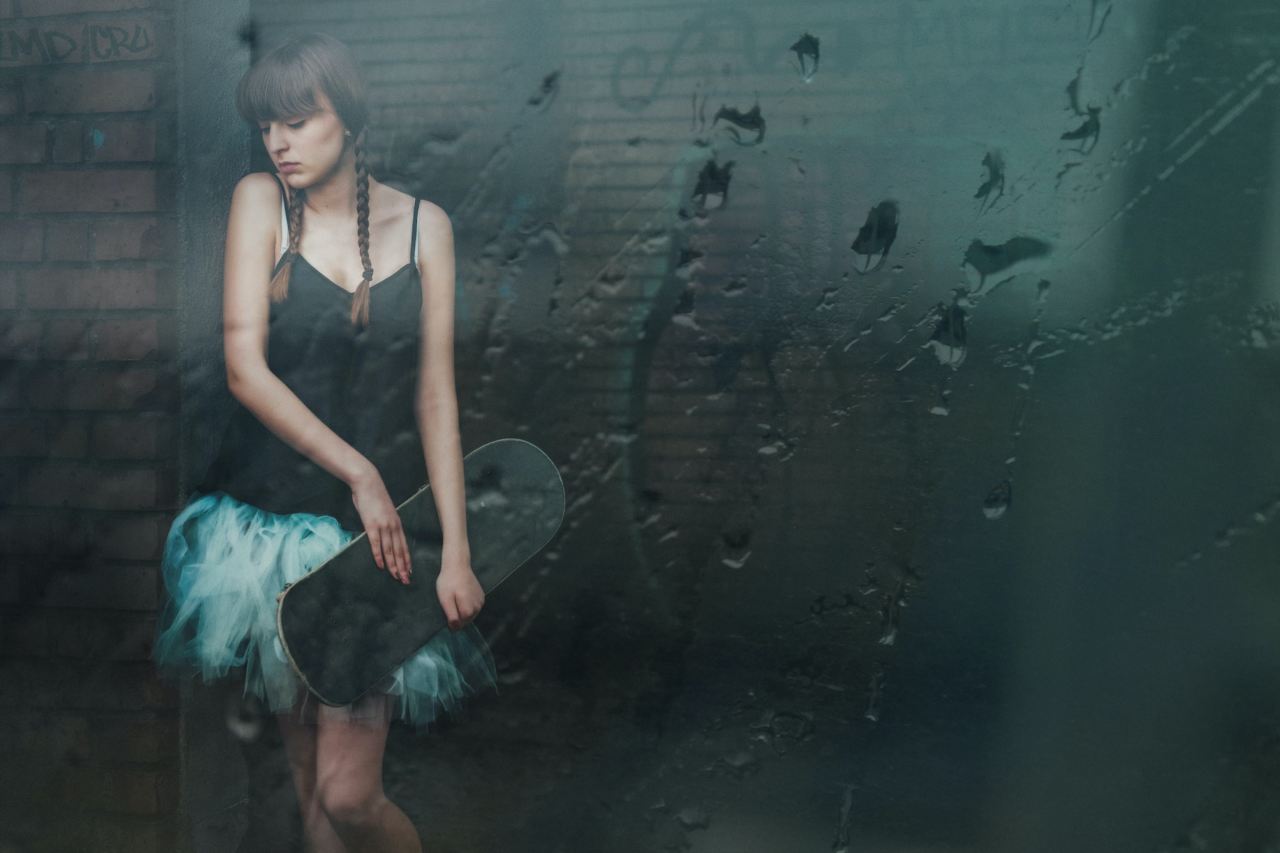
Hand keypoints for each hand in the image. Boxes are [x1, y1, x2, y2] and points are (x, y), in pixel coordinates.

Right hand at [349, 468, 411, 584]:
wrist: (368, 483)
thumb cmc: (374, 497)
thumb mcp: (385, 512)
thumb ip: (387, 524)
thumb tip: (386, 535)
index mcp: (397, 524)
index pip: (404, 546)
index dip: (407, 560)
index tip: (410, 571)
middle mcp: (393, 526)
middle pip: (399, 551)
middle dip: (403, 567)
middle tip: (406, 580)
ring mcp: (383, 526)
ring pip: (390, 550)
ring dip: (393, 565)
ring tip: (396, 576)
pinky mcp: (372, 525)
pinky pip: (376, 543)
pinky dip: (379, 555)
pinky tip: (380, 565)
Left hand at [436, 550, 483, 630]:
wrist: (458, 565)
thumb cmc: (449, 582)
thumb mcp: (445, 599)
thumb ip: (451, 615)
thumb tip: (455, 628)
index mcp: (469, 609)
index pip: (461, 624)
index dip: (452, 622)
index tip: (446, 612)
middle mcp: (478, 607)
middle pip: (467, 620)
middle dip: (458, 616)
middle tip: (450, 603)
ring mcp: (481, 601)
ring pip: (471, 614)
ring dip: (462, 610)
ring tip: (455, 598)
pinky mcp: (481, 596)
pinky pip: (474, 607)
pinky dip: (467, 605)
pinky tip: (461, 597)